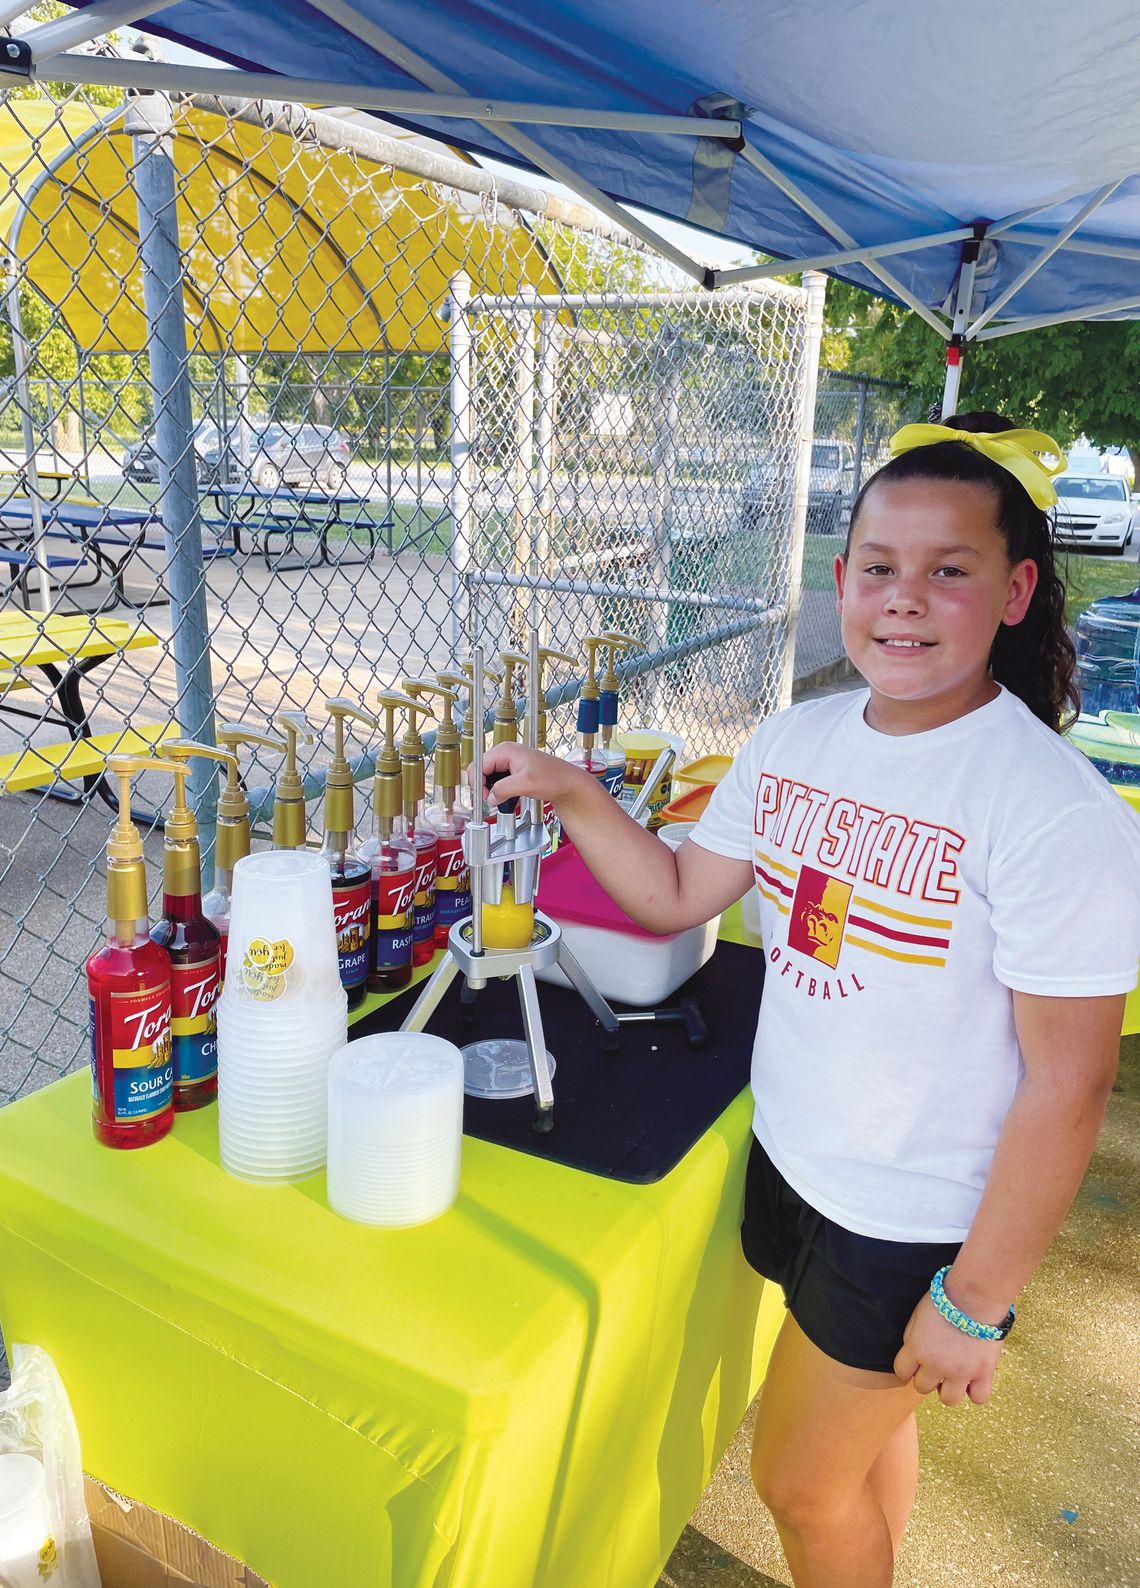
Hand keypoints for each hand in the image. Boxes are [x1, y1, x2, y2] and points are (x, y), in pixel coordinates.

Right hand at [479, 742, 586, 808]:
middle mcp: (505, 753)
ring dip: (492, 790)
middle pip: (481, 770)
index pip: (478, 765)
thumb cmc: (553, 777)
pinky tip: (508, 797)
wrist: (568, 783)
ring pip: (488, 777)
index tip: (485, 797)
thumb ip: (503, 789)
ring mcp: (509, 762)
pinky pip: (498, 781)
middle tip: (493, 800)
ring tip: (501, 800)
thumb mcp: (525, 784)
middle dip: (484, 787)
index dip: (478, 783)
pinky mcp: (513, 771)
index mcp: (505, 750)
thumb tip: (490, 797)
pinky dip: (499, 791)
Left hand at [893, 1292, 1003, 1406]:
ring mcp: (961, 1372)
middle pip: (922, 1387)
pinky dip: (975, 1391)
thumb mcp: (917, 1314)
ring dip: (949, 1389)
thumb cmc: (945, 1299)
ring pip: (948, 1400)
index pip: (901, 1372)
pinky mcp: (983, 1373)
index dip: (908, 1367)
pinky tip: (974, 1377)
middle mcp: (936, 1364)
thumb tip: (912, 1354)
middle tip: (937, 1364)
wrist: (976, 1294)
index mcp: (917, 1348)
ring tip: (955, 1374)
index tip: (916, 1361)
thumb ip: (911, 1337)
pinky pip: (978, 1398)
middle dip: (927, 1377)